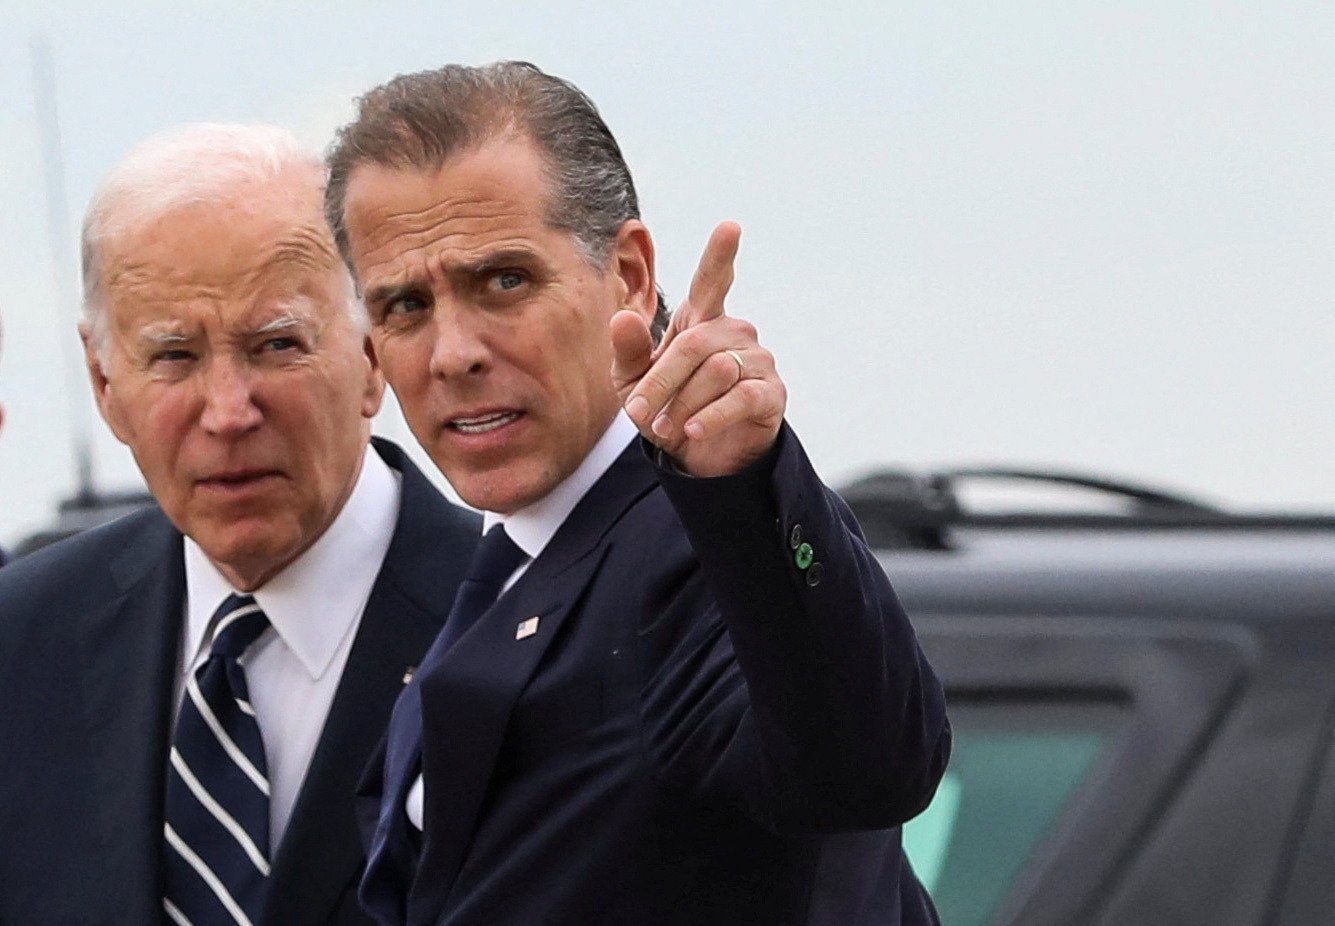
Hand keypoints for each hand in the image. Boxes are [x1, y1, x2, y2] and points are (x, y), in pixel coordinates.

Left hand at [611, 222, 785, 477]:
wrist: (699, 457)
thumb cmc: (666, 408)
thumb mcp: (633, 383)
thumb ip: (628, 351)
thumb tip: (622, 317)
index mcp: (700, 320)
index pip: (711, 281)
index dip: (720, 255)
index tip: (730, 227)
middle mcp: (733, 331)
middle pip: (694, 344)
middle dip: (661, 381)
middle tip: (639, 414)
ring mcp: (757, 360)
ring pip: (716, 370)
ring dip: (682, 404)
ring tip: (665, 430)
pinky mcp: (770, 392)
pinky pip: (740, 397)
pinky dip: (711, 417)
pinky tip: (693, 432)